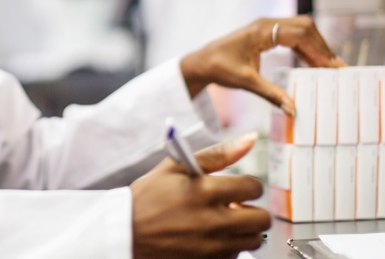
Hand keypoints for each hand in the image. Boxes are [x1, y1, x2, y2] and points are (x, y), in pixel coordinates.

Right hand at [131, 133, 269, 258]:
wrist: (124, 233)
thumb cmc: (148, 197)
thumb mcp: (176, 166)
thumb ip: (218, 153)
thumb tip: (250, 138)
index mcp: (206, 191)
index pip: (253, 188)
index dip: (248, 186)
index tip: (238, 188)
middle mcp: (212, 221)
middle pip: (261, 219)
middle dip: (252, 210)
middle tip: (236, 207)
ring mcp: (211, 247)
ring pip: (252, 240)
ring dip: (243, 230)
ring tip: (224, 223)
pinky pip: (235, 256)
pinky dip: (229, 247)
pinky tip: (212, 238)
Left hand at [179, 16, 343, 115]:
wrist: (202, 61)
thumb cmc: (220, 68)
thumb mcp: (246, 83)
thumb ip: (271, 94)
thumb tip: (293, 110)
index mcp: (261, 31)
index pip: (299, 34)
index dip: (319, 49)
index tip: (332, 67)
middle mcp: (266, 23)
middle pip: (305, 27)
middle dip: (322, 46)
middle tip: (336, 68)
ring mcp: (267, 26)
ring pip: (301, 29)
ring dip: (316, 46)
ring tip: (330, 67)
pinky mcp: (267, 32)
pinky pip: (293, 35)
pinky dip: (306, 47)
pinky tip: (314, 63)